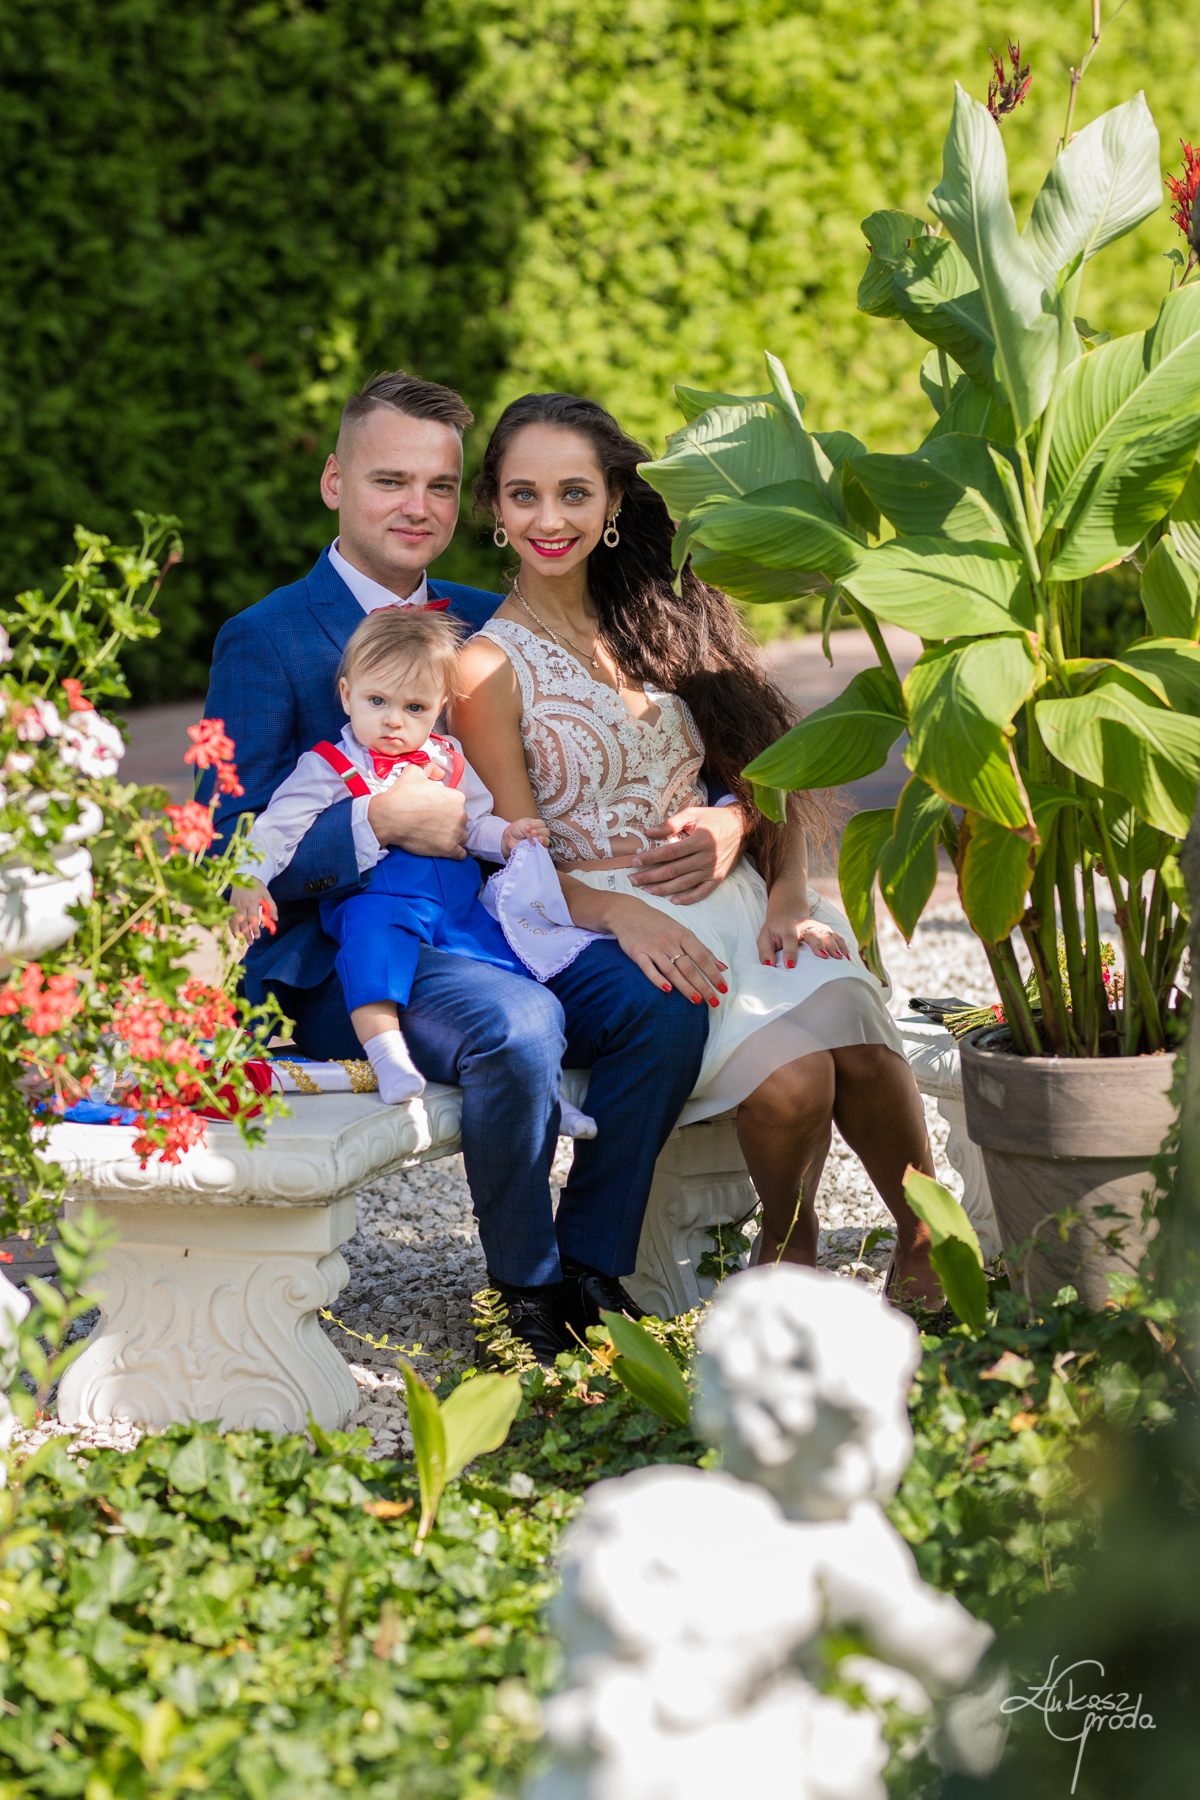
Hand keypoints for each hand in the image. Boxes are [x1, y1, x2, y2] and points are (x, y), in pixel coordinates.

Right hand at [232, 880, 276, 942]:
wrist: (243, 876)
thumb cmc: (257, 887)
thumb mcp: (266, 895)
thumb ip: (272, 907)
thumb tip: (275, 919)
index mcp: (252, 902)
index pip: (253, 917)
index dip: (255, 928)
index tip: (257, 936)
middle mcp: (242, 905)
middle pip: (243, 922)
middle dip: (246, 933)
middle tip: (251, 943)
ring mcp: (234, 905)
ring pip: (234, 922)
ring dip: (237, 932)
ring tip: (241, 941)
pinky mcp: (230, 906)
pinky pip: (229, 919)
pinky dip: (231, 927)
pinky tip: (235, 934)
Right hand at [367, 765, 467, 858]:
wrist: (389, 817)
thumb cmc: (401, 795)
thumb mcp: (414, 771)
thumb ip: (430, 768)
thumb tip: (439, 772)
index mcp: (456, 798)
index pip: (458, 804)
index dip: (447, 807)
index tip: (436, 811)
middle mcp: (460, 815)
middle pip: (461, 821)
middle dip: (451, 822)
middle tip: (434, 824)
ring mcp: (455, 833)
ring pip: (462, 837)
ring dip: (453, 837)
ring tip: (439, 837)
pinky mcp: (448, 849)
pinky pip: (460, 854)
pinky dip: (455, 852)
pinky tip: (447, 849)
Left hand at [501, 817, 550, 856]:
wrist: (509, 838)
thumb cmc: (516, 829)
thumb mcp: (521, 825)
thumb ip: (528, 832)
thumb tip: (534, 842)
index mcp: (536, 824)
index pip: (541, 824)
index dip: (535, 825)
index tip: (526, 827)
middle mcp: (540, 832)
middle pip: (546, 832)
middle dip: (539, 832)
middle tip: (532, 833)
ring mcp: (539, 841)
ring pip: (547, 840)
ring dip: (543, 840)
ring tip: (538, 839)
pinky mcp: (537, 848)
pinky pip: (543, 850)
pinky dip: (544, 849)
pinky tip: (543, 849)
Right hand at [605, 893, 727, 1004]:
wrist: (628, 912)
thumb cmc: (658, 923)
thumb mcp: (682, 931)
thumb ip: (701, 949)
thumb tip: (722, 967)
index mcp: (683, 935)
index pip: (703, 957)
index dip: (714, 974)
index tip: (723, 988)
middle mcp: (670, 942)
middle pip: (690, 967)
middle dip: (703, 985)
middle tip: (714, 1001)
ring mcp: (654, 947)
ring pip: (672, 970)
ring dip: (685, 986)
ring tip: (697, 1000)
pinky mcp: (638, 953)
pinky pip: (649, 968)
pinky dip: (658, 979)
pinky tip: (667, 990)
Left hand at [629, 805, 746, 903]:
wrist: (742, 827)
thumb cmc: (714, 819)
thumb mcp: (693, 814)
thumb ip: (671, 824)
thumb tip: (649, 833)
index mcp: (699, 841)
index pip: (669, 853)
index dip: (650, 858)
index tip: (634, 862)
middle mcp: (706, 858)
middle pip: (672, 871)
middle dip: (650, 876)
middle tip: (632, 880)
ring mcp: (712, 870)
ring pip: (684, 884)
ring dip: (663, 889)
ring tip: (646, 891)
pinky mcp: (718, 878)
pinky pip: (702, 893)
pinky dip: (688, 899)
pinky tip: (673, 901)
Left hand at [756, 892, 849, 967]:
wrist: (787, 911)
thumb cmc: (775, 929)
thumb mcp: (764, 937)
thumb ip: (765, 951)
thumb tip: (769, 965)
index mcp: (788, 927)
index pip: (789, 939)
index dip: (790, 952)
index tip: (790, 966)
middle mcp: (804, 925)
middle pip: (813, 935)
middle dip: (818, 946)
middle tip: (823, 957)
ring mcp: (817, 926)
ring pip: (827, 934)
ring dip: (834, 946)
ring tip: (840, 958)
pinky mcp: (825, 929)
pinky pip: (836, 936)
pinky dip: (843, 945)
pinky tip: (848, 957)